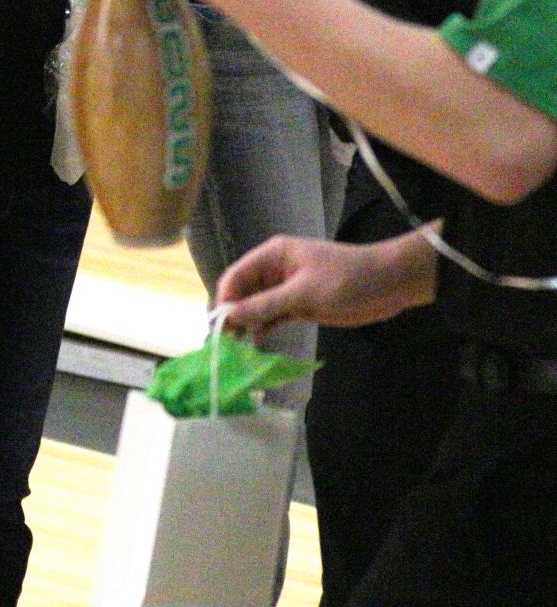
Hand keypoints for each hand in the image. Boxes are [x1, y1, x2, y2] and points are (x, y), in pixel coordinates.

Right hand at [217, 231, 437, 333]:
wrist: (389, 284)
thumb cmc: (346, 279)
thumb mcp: (304, 292)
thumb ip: (266, 305)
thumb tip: (230, 316)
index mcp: (273, 255)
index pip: (237, 275)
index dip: (224, 298)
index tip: (218, 326)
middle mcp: (275, 271)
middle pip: (243, 292)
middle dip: (233, 314)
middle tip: (223, 344)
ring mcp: (287, 289)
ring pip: (257, 307)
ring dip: (247, 325)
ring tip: (238, 350)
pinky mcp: (300, 306)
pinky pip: (273, 317)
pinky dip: (264, 329)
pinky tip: (257, 346)